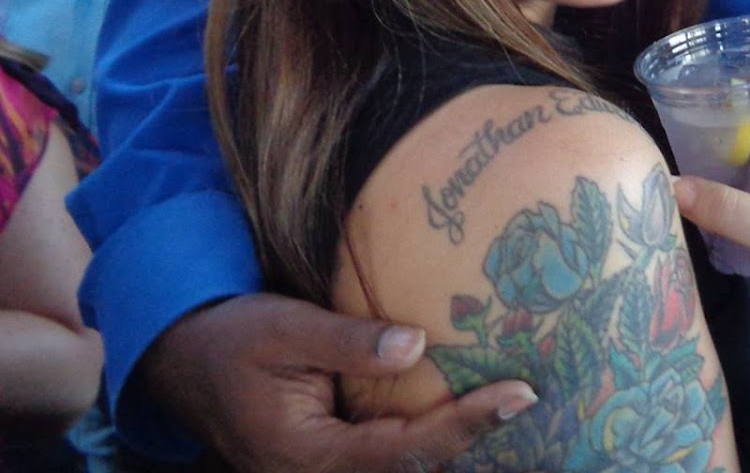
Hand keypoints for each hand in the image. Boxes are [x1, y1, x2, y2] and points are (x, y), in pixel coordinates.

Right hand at [140, 293, 536, 472]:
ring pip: (403, 469)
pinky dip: (430, 438)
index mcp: (306, 455)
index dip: (466, 426)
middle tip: (531, 399)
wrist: (180, 357)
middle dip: (474, 441)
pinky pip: (388, 456)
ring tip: (514, 405)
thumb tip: (417, 345)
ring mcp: (322, 471)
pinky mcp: (331, 456)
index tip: (519, 394)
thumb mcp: (285, 328)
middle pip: (412, 471)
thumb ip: (349, 342)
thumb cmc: (231, 337)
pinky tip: (468, 410)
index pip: (404, 452)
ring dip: (454, 443)